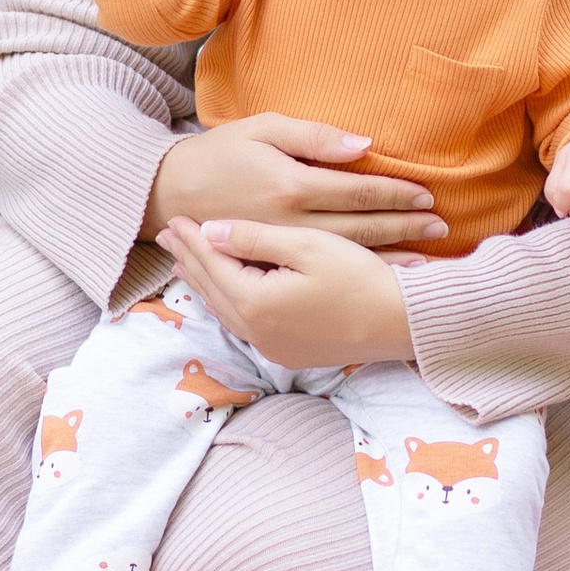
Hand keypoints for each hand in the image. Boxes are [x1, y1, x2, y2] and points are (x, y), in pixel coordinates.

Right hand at [146, 113, 446, 251]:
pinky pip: (327, 270)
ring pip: (349, 254)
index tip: (427, 194)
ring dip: (392, 253)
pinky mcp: (275, 264)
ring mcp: (283, 249)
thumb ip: (314, 137)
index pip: (358, 191)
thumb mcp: (264, 129)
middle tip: (440, 224)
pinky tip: (386, 274)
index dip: (396, 192)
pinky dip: (361, 272)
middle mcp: (292, 223)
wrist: (172, 194)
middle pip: (362, 226)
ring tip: (427, 255)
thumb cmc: (220, 153)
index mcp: (291, 186)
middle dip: (404, 225)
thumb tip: (363, 146)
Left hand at [156, 216, 413, 375]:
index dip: (193, 238)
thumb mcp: (305, 245)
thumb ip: (254, 238)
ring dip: (206, 282)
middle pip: (212, 289)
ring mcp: (272, 347)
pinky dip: (228, 301)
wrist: (401, 322)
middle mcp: (256, 332)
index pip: (212, 264)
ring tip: (187, 260)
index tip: (175, 217)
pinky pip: (244, 324)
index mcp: (255, 303)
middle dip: (190, 260)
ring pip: (225, 310)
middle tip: (168, 236)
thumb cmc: (358, 276)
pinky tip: (225, 289)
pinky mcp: (288, 354)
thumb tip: (212, 231)